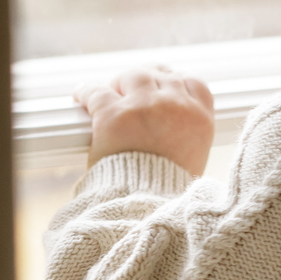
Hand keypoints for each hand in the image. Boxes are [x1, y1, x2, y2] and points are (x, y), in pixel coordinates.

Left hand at [75, 66, 215, 175]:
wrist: (146, 204)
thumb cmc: (168, 189)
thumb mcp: (194, 157)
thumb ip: (188, 133)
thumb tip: (174, 126)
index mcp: (199, 118)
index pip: (192, 83)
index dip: (175, 80)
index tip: (164, 83)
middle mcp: (175, 106)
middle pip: (161, 75)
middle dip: (146, 79)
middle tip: (132, 87)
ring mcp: (144, 107)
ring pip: (133, 76)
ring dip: (121, 82)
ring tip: (111, 90)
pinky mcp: (113, 114)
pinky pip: (97, 91)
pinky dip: (86, 91)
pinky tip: (81, 94)